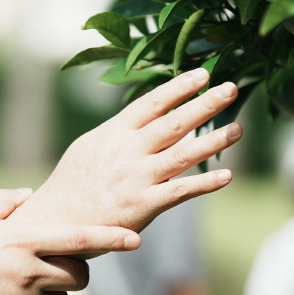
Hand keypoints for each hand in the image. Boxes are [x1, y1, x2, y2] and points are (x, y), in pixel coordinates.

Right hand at [0, 188, 138, 294]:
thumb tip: (27, 194)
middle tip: (57, 264)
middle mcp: (27, 271)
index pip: (79, 238)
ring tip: (17, 281)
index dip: (111, 238)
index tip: (137, 240)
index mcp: (21, 240)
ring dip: (53, 290)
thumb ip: (2, 202)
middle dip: (77, 270)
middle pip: (80, 275)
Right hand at [14, 69, 241, 231]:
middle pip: (174, 122)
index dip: (179, 86)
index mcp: (115, 132)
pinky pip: (180, 192)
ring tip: (239, 128)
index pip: (152, 102)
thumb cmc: (72, 182)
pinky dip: (205, 183)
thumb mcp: (90, 145)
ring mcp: (137, 178)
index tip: (203, 73)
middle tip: (232, 88)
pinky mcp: (143, 206)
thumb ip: (120, 130)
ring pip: (183, 154)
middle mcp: (128, 151)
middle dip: (205, 104)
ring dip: (214, 140)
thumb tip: (144, 113)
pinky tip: (227, 175)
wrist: (54, 222)